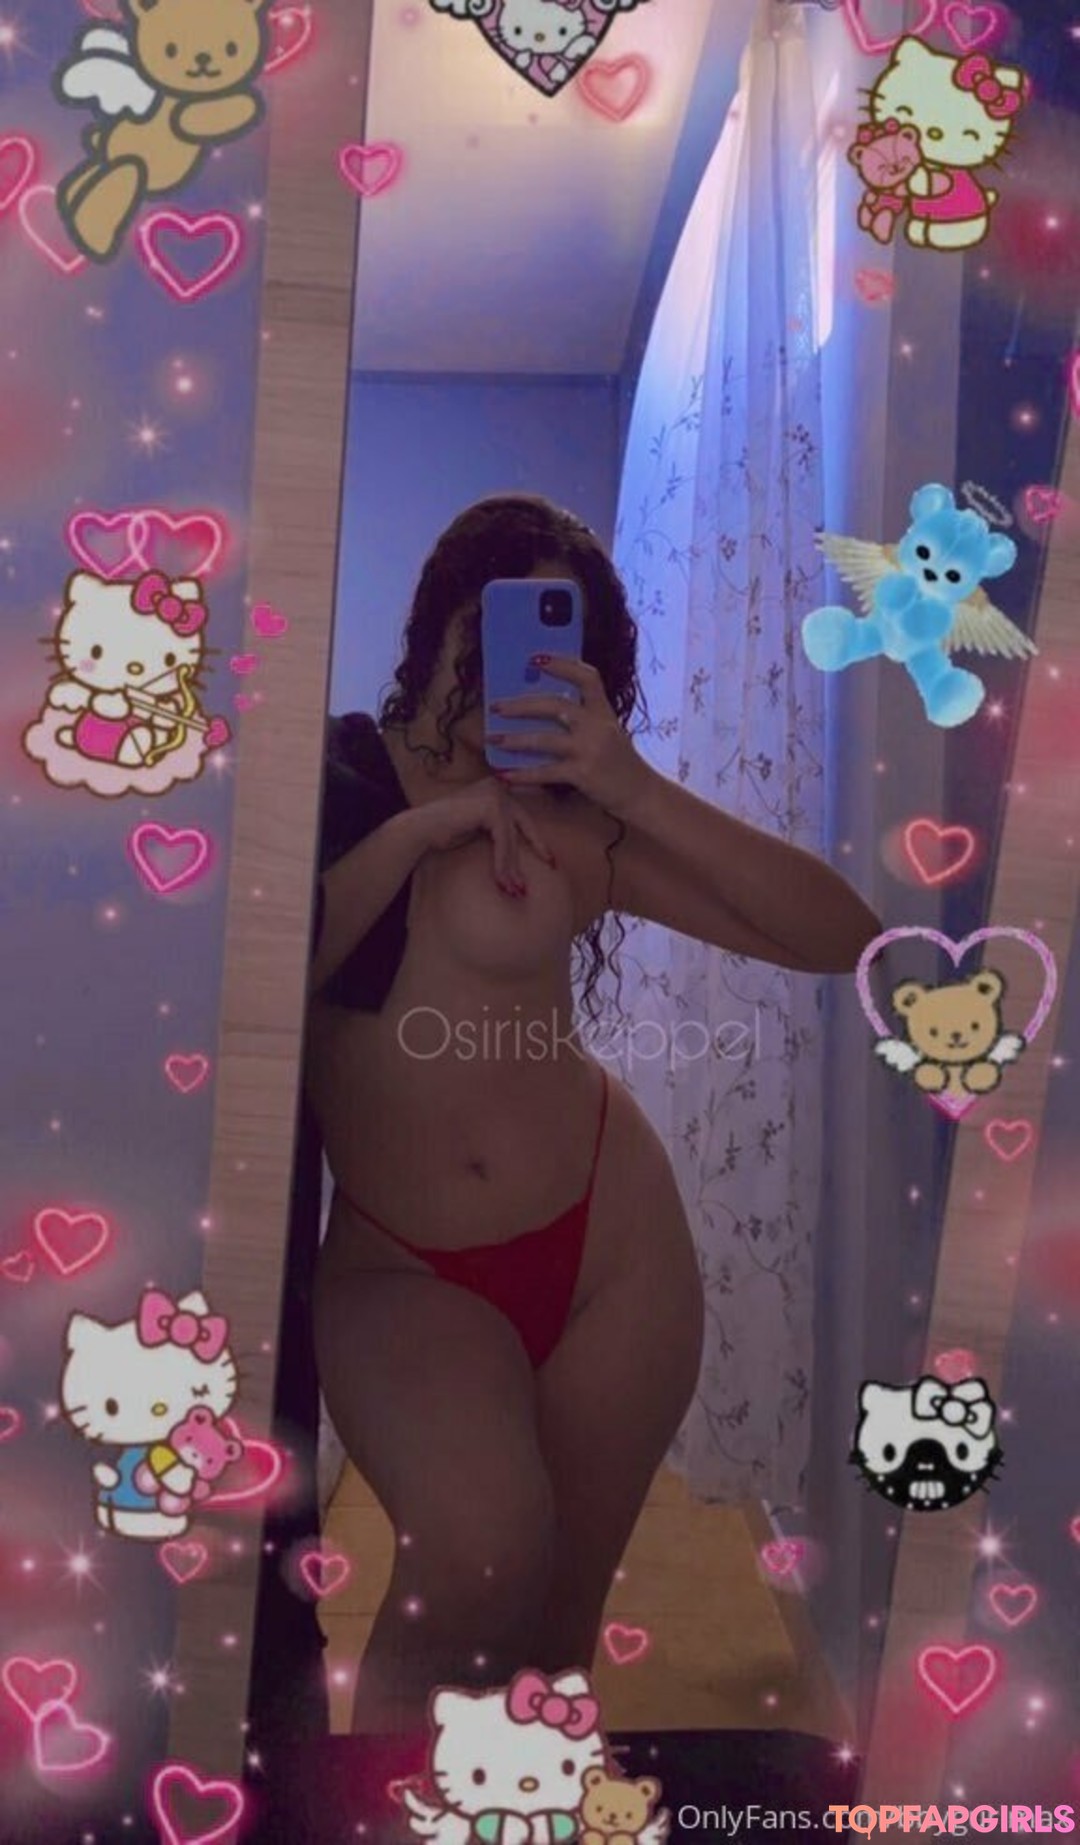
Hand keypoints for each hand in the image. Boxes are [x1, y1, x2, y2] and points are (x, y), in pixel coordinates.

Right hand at [411, 776, 554, 896]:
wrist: (420, 829)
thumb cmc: (444, 831)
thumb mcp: (479, 829)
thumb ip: (498, 830)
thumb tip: (519, 848)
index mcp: (496, 788)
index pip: (521, 816)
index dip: (535, 839)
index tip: (549, 859)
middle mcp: (498, 786)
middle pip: (522, 825)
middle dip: (536, 849)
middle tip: (550, 867)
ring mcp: (495, 795)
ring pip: (511, 838)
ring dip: (512, 867)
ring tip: (516, 890)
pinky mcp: (491, 807)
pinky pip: (503, 841)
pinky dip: (503, 863)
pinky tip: (503, 882)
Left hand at [487, 656, 649, 816]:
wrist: (640, 793)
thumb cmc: (618, 762)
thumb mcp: (607, 732)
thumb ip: (583, 719)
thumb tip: (538, 708)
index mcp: (604, 711)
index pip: (587, 677)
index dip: (562, 664)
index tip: (536, 658)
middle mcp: (598, 726)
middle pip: (556, 705)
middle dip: (521, 705)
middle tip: (496, 706)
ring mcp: (590, 750)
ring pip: (545, 739)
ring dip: (514, 740)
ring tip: (493, 740)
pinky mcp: (583, 774)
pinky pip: (545, 773)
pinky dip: (522, 775)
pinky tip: (504, 776)